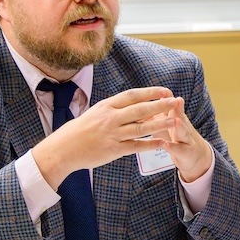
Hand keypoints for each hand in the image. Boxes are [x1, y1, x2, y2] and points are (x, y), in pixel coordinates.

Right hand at [32, 86, 180, 187]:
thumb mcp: (93, 114)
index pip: (132, 96)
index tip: (164, 90)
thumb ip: (111, 110)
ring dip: (160, 123)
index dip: (150, 92)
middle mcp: (110, 118)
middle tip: (176, 101)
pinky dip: (150, 144)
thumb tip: (128, 105)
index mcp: (106, 106)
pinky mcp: (114, 150)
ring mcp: (112, 134)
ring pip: (141, 127)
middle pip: (140, 109)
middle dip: (160, 105)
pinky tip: (163, 143)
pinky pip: (136, 146)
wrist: (63, 150)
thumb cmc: (77, 132)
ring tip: (175, 121)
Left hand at [156, 97, 212, 181]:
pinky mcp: (186, 152)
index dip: (163, 97)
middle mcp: (181, 124)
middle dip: (177, 107)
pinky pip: (178, 150)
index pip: (169, 103)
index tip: (156, 89)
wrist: (193, 154)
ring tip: (177, 121)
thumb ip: (150, 113)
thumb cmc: (173, 134)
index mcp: (173, 116)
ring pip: (182, 131)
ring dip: (180, 126)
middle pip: (178, 114)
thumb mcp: (163, 122)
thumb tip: (133, 103)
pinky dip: (172, 147)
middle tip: (177, 99)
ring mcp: (185, 138)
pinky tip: (165, 145)